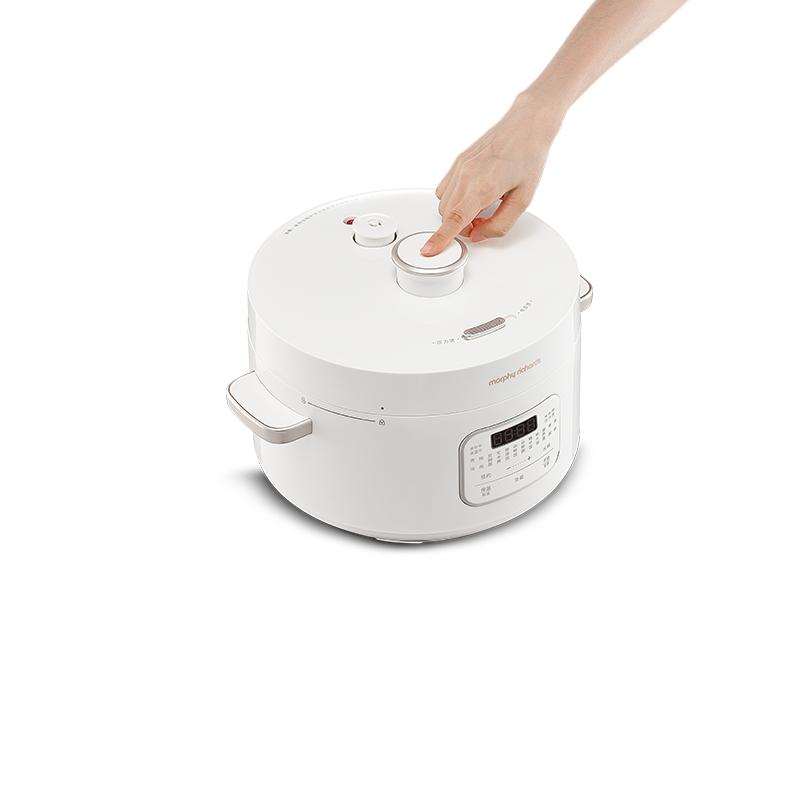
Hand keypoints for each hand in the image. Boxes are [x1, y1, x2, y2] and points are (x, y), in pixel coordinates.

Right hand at [422, 93, 562, 255]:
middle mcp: (466, 175)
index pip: (455, 220)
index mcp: (483, 186)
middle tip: (485, 221)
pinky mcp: (457, 162)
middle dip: (463, 226)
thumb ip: (500, 224)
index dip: (440, 239)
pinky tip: (472, 195)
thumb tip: (480, 235)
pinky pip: (444, 190)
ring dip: (457, 213)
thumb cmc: (529, 156)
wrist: (527, 125)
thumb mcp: (523, 199)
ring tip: (481, 206)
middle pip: (448, 216)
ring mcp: (459, 167)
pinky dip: (454, 200)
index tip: (428, 250)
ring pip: (444, 204)